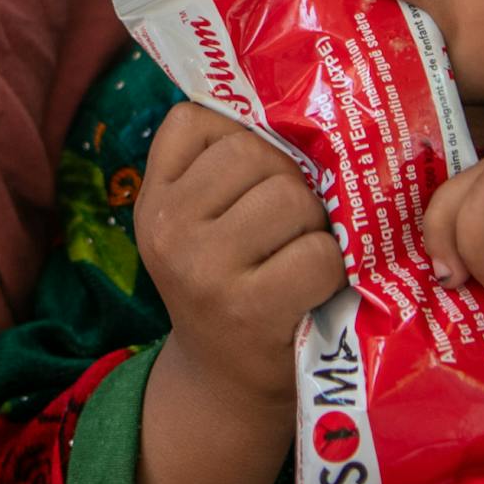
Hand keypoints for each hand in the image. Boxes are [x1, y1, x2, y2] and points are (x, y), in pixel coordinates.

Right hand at [136, 104, 345, 408]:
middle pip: (256, 153)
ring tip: (299, 255)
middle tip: (285, 228)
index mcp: (152, 200)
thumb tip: (290, 98)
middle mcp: (167, 228)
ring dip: (313, 224)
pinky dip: (331, 268)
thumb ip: (219, 166)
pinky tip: (313, 288)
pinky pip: (317, 251)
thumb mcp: (197, 225)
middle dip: (288, 184)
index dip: (241, 141)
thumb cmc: (228, 286)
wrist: (225, 385)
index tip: (249, 181)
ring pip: (291, 196)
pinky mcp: (250, 307)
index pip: (198, 120)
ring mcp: (204, 268)